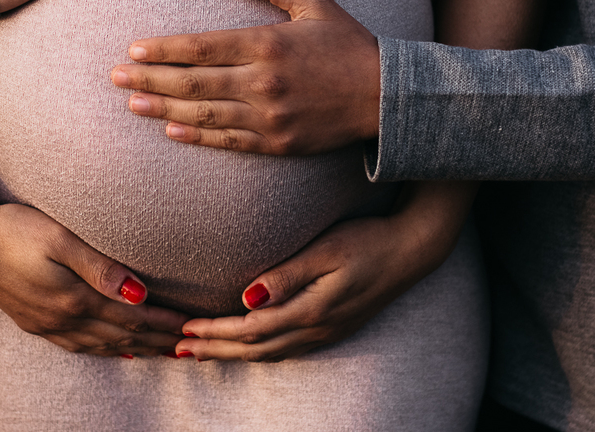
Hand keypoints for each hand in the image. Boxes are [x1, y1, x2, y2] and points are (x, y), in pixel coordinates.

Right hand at [0, 200, 188, 356]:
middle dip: (158, 341)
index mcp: (73, 299)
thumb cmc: (13, 229)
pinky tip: (111, 349)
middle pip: (122, 336)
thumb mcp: (59, 239)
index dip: (164, 323)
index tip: (193, 326)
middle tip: (190, 347)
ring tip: (161, 352)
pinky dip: (103, 350)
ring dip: (135, 349)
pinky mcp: (32, 321)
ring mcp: (45, 324)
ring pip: (101, 345)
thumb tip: (139, 293)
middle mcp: (62, 318)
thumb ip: (100, 267)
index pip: (132, 317)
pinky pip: (77, 345)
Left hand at [110, 0, 379, 154]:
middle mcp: (263, 83)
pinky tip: (170, 130)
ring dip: (162, 108)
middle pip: (193, 82)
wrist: (387, 97)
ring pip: (204, 114)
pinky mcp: (277, 143)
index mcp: (268, 45)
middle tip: (114, 77)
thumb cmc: (350, 44)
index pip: (202, 47)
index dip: (163, 49)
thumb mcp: (317, 4)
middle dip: (149, 78)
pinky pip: (228, 141)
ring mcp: (269, 117)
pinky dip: (196, 137)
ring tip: (131, 103)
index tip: (133, 48)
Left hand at [175, 181, 476, 361]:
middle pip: (256, 349)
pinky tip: (249, 346)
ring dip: (234, 354)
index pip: (250, 329)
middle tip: (181, 350)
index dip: (215, 333)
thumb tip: (247, 297)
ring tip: (204, 353)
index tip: (185, 330)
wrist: (413, 248)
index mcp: (311, 311)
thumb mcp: (327, 251)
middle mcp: (318, 329)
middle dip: (216, 350)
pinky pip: (287, 349)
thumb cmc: (367, 240)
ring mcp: (328, 332)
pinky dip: (259, 351)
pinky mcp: (334, 327)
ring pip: (271, 353)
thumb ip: (287, 275)